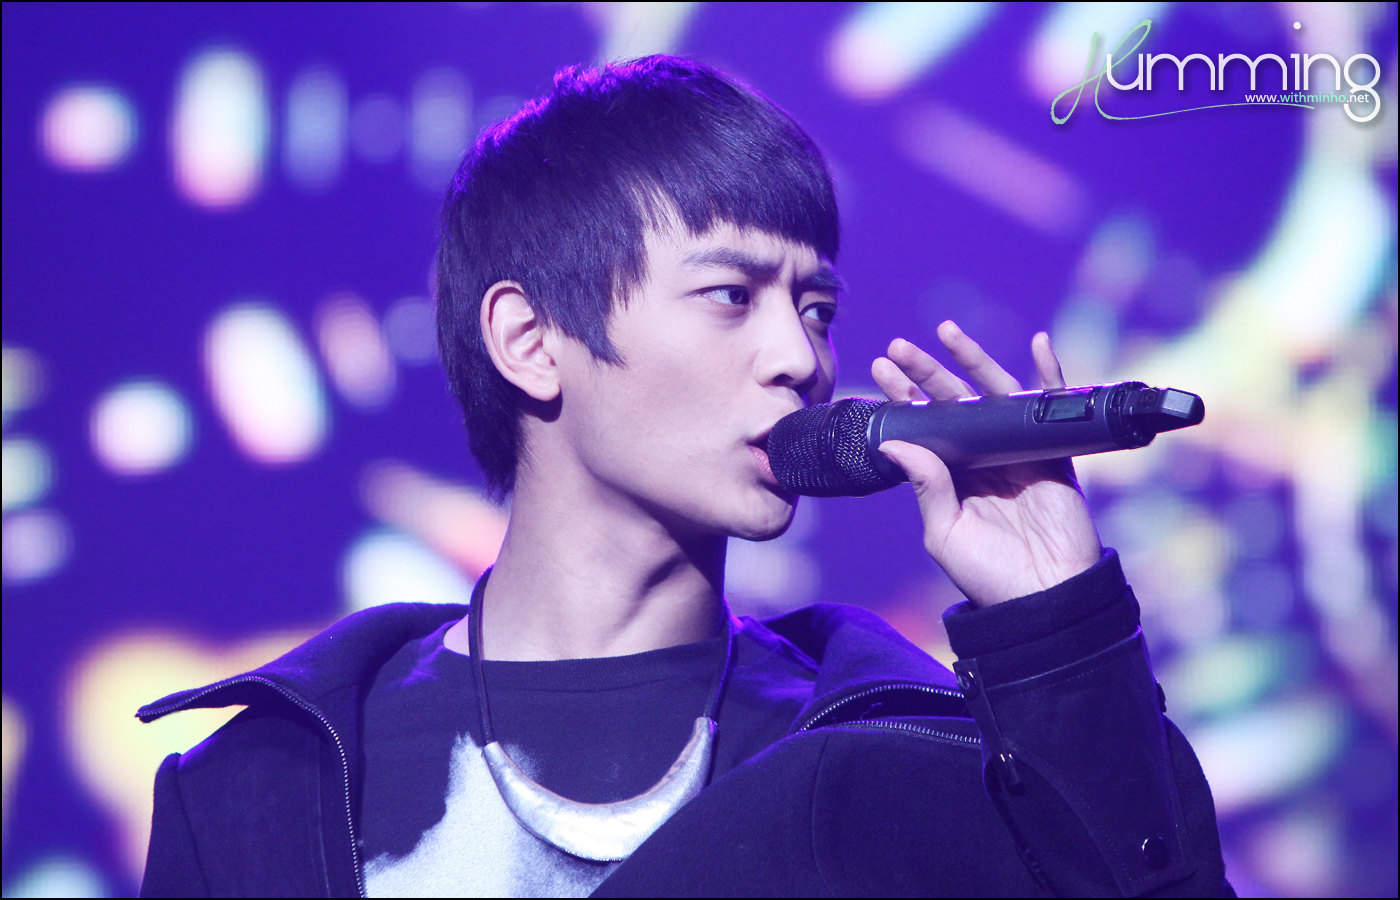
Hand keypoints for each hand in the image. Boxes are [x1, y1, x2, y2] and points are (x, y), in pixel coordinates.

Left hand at [872, 321, 1101, 606]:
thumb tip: (894, 442)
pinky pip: (1052, 407)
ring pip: (994, 394)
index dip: (904, 397)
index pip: (923, 426)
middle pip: (952, 402)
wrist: (1044, 599)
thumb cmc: (989, 575)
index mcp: (951, 476)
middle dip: (926, 372)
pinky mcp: (1055, 453)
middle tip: (898, 345)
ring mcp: (1018, 451)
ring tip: (947, 331)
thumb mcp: (944, 532)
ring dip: (973, 359)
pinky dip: (1049, 374)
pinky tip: (1038, 342)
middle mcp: (981, 457)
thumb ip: (925, 486)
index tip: (880, 368)